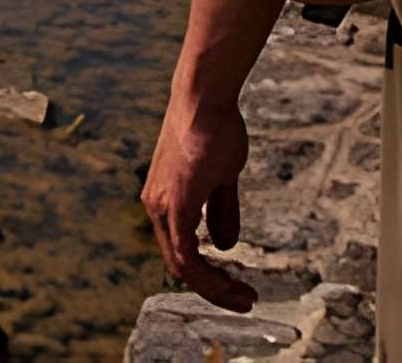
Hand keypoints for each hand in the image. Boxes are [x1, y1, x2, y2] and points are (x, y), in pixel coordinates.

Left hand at [141, 89, 254, 309]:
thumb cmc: (215, 129)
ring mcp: (161, 207)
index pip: (181, 252)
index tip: (238, 285)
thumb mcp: (222, 176)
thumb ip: (221, 211)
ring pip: (182, 266)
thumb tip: (226, 246)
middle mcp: (156, 207)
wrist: (205, 99)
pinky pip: (186, 255)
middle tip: (245, 301)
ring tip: (245, 298)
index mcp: (164, 201)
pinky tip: (233, 282)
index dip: (209, 275)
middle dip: (214, 289)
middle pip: (180, 265)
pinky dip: (210, 275)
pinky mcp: (173, 205)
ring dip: (215, 288)